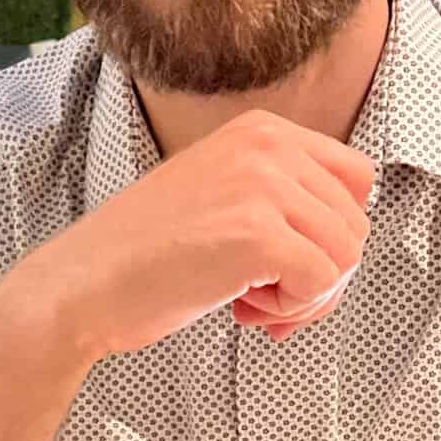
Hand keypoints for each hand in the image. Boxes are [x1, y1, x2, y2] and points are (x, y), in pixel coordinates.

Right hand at [24, 110, 371, 363]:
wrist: (82, 285)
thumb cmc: (146, 256)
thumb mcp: (221, 194)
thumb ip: (281, 199)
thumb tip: (349, 243)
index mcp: (262, 130)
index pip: (357, 180)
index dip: (333, 233)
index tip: (288, 262)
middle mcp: (268, 146)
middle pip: (356, 223)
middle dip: (321, 274)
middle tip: (265, 295)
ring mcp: (263, 187)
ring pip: (347, 256)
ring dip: (306, 295)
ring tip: (252, 302)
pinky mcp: (257, 235)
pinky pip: (322, 283)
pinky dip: (291, 311)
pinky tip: (244, 310)